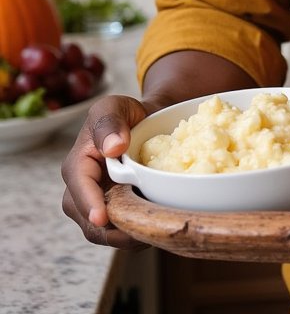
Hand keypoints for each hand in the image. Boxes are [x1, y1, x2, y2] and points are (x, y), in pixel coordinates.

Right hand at [60, 93, 155, 248]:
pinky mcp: (117, 214)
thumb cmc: (127, 113)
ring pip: (107, 234)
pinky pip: (124, 233)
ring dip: (129, 235)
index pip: (79, 189)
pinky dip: (139, 233)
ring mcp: (100, 206)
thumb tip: (114, 147)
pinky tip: (159, 225)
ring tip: (156, 228)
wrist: (147, 123)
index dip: (89, 204)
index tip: (102, 217)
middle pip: (89, 221)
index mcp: (77, 166)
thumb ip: (110, 122)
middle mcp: (83, 192)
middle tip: (143, 227)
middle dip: (113, 229)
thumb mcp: (115, 106)